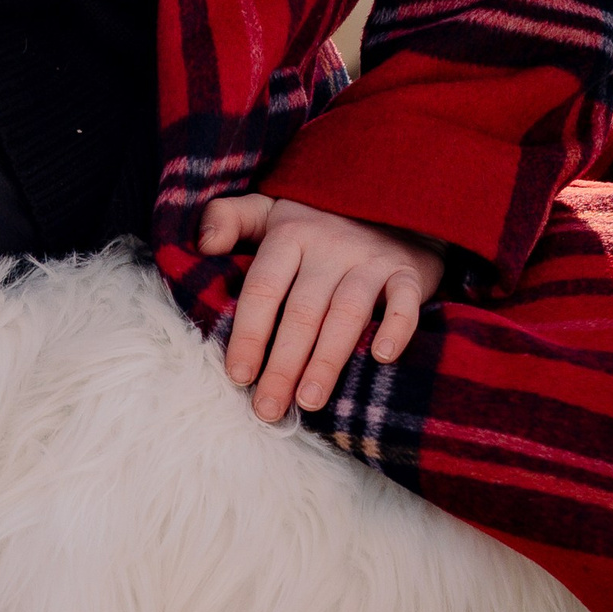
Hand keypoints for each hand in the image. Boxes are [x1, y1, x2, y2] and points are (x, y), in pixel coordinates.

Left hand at [198, 194, 444, 424]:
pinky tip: (383, 358)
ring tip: (309, 401)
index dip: (249, 334)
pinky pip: (405, 301)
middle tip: (268, 409)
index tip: (238, 376)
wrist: (390, 202)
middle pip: (302, 312)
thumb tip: (204, 245)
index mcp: (290, 234)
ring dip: (327, 360)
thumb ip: (227, 217)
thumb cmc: (316, 222)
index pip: (263, 289)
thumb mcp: (267, 209)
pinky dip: (397, 327)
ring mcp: (371, 259)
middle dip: (283, 365)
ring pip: (347, 314)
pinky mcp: (409, 272)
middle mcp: (330, 246)